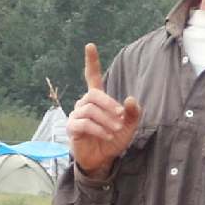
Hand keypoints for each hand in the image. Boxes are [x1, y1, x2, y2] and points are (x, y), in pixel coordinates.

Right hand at [67, 43, 141, 177]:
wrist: (103, 159)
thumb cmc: (114, 139)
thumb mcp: (129, 126)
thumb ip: (132, 113)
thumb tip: (131, 99)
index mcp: (97, 99)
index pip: (92, 76)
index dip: (92, 62)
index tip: (90, 45)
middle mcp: (84, 104)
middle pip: (94, 95)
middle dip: (109, 104)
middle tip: (121, 117)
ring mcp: (76, 115)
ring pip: (89, 110)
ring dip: (106, 120)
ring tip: (116, 130)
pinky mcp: (72, 128)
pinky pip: (83, 124)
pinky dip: (98, 130)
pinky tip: (108, 136)